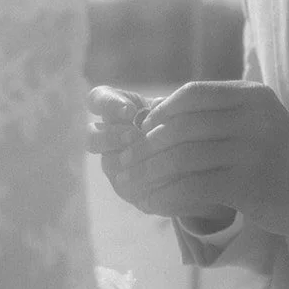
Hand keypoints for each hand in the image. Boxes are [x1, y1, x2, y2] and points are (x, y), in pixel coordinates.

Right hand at [87, 86, 235, 226]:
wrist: (197, 160)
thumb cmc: (182, 126)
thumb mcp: (175, 110)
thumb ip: (163, 107)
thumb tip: (159, 108)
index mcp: (116, 113)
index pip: (96, 100)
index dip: (108, 104)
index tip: (130, 111)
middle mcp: (108, 141)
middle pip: (91, 135)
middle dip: (111, 136)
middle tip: (134, 136)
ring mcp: (116, 166)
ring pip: (108, 163)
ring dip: (127, 159)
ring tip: (151, 159)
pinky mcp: (129, 189)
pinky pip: (129, 187)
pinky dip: (147, 182)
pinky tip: (165, 179)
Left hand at [113, 81, 288, 236]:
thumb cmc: (278, 159)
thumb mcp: (254, 123)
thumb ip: (214, 116)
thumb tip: (151, 113)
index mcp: (252, 96)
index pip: (192, 93)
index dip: (160, 111)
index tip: (142, 131)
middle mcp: (253, 118)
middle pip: (181, 126)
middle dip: (145, 146)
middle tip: (124, 163)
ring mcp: (251, 151)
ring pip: (182, 158)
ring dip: (149, 174)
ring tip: (132, 186)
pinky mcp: (247, 185)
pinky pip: (192, 187)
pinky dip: (165, 196)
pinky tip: (152, 204)